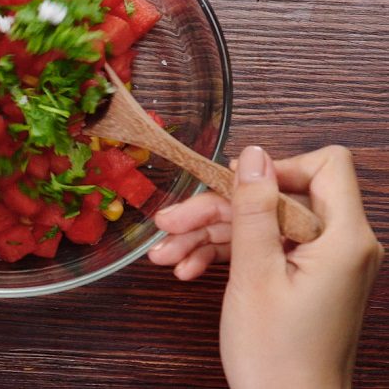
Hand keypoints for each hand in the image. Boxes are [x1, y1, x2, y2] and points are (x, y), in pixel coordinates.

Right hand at [151, 145, 383, 386]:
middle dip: (219, 209)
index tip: (231, 187)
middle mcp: (340, 244)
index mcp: (344, 238)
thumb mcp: (254, 274)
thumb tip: (253, 154)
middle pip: (277, 198)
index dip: (276, 168)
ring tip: (166, 253)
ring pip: (262, 225)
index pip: (325, 165)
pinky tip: (186, 269)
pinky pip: (264, 250)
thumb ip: (253, 209)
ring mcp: (321, 263)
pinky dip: (225, 256)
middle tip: (170, 222)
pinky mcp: (303, 278)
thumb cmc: (276, 356)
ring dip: (210, 235)